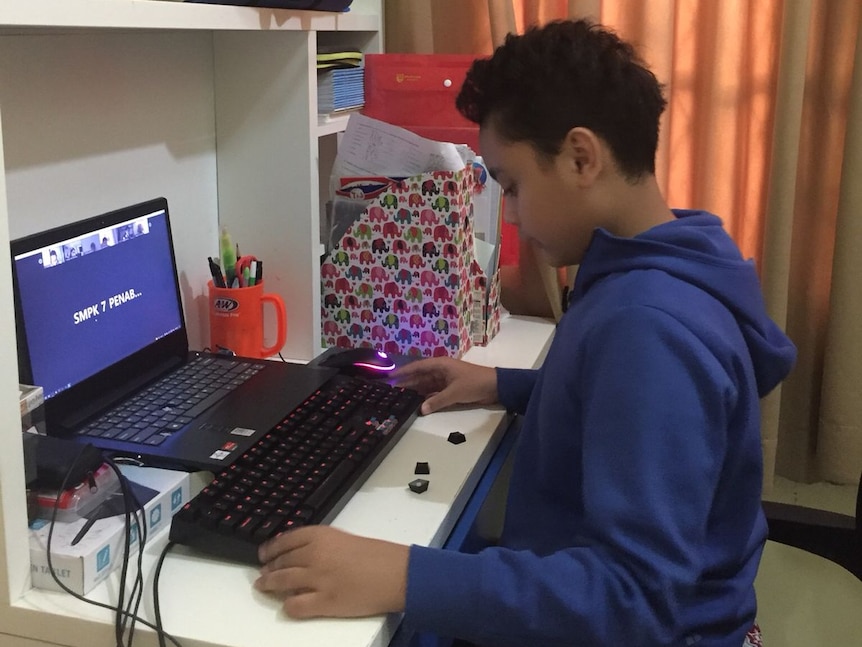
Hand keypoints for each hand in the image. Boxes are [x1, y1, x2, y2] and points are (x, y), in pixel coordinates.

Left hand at [255, 526, 408, 618]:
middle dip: (269, 568)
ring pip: (281, 582)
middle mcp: (314, 554)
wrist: (396, 573)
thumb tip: (301, 554)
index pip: (284, 540)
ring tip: (264, 586)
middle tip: (263, 572)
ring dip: (269, 585)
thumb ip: (321, 544)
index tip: (264, 553)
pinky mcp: (324, 602)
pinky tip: (288, 605)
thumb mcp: (344, 539)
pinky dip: (288, 606)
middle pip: (281, 561)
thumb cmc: (377, 555)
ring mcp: (317, 579)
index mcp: (320, 535)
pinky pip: (295, 606)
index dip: (270, 548)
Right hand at [393, 357, 497, 414]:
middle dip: (407, 383)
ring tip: (400, 399)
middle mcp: (440, 371)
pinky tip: (417, 404)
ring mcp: (445, 380)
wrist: (495, 387)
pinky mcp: (450, 389)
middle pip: (420, 377)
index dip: (403, 371)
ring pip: (426, 385)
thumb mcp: (454, 392)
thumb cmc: (474, 383)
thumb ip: (437, 401)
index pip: (417, 367)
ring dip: (416, 391)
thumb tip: (420, 410)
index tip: (390, 376)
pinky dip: (426, 398)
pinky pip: (434, 392)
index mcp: (440, 365)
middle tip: (390, 391)